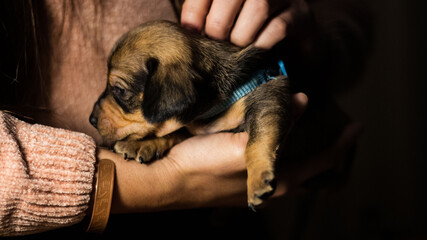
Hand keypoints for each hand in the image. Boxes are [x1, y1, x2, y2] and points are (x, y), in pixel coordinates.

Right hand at [99, 93, 360, 211]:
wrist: (167, 182)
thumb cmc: (202, 166)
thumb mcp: (241, 145)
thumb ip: (276, 126)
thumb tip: (304, 102)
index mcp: (278, 181)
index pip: (323, 163)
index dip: (342, 145)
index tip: (356, 127)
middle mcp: (271, 188)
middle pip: (311, 173)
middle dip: (327, 154)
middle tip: (335, 134)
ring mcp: (255, 187)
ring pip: (291, 171)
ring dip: (305, 154)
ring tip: (310, 134)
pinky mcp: (239, 182)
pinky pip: (272, 168)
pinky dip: (283, 154)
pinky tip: (275, 141)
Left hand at [181, 0, 305, 48]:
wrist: (291, 36)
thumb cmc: (248, 27)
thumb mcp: (226, 18)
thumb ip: (207, 16)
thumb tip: (186, 30)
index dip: (195, 9)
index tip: (189, 31)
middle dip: (217, 24)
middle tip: (215, 44)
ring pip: (258, 7)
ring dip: (240, 35)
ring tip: (235, 48)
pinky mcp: (300, 15)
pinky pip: (277, 28)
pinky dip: (260, 44)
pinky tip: (254, 52)